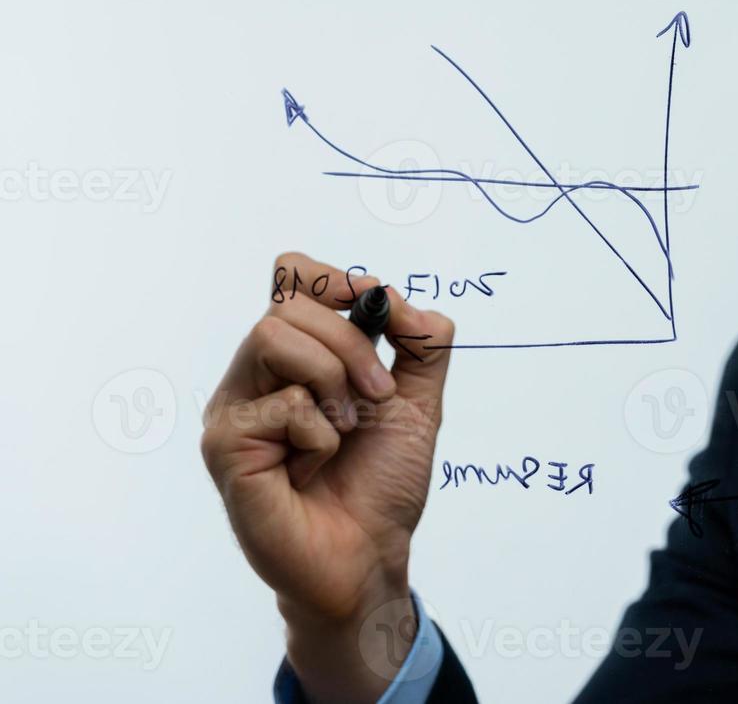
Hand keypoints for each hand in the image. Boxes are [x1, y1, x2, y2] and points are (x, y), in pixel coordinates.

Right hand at [201, 252, 454, 701]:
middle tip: (378, 396)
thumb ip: (422, 343)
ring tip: (346, 428)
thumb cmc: (381, 482)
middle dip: (351, 344)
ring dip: (333, 378)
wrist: (370, 553)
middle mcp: (257, 374)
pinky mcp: (224, 445)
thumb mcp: (418, 401)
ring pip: (272, 335)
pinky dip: (319, 434)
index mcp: (297, 356)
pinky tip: (313, 468)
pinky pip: (280, 403)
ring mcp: (234, 408)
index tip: (374, 309)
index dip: (333, 279)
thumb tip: (398, 298)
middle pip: (287, 303)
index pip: (292, 276)